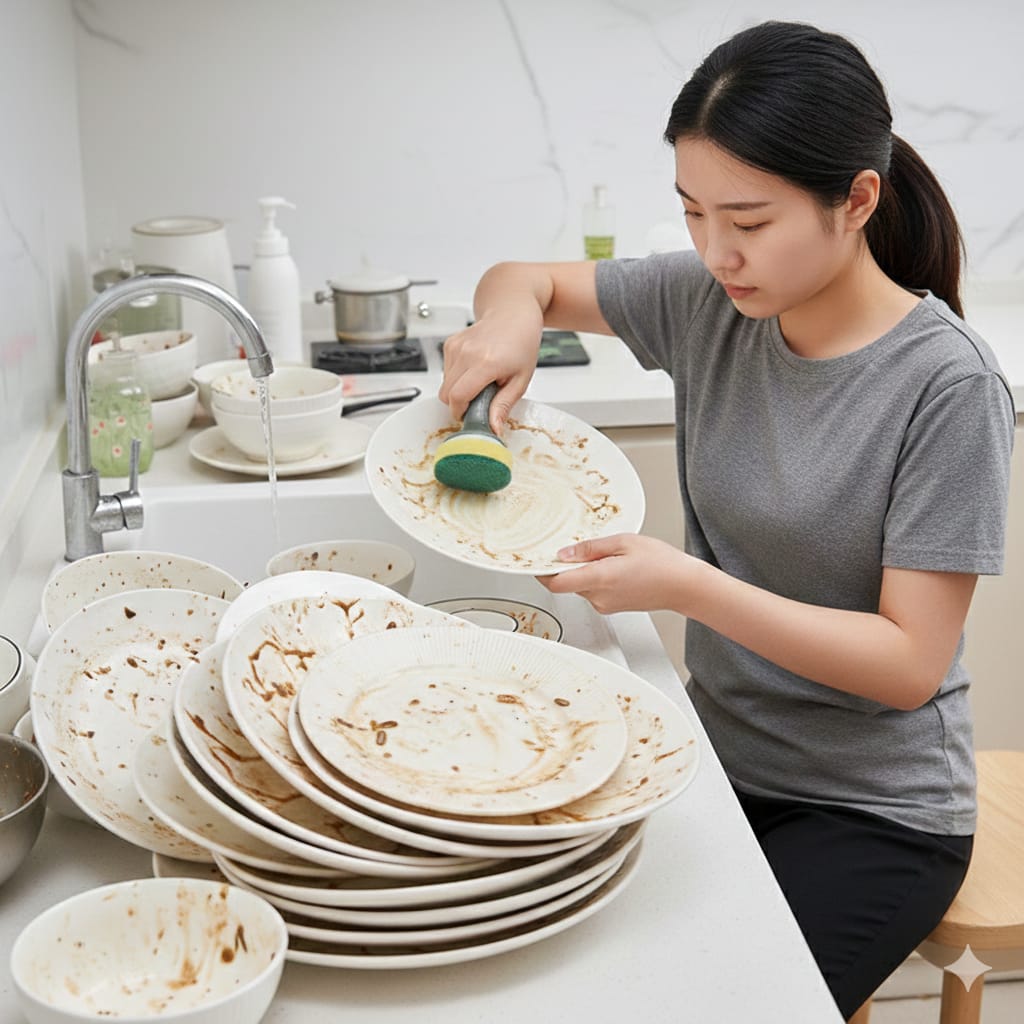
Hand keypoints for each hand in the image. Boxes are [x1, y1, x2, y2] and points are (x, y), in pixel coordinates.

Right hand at [438, 310, 541, 433]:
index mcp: (486, 363)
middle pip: (446, 394)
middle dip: (460, 404)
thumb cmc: (521, 343)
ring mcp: (456, 346)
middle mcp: (467, 353)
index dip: (461, 413)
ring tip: (481, 381)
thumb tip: (493, 429)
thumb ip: (503, 406)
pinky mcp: (450, 344)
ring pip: (444, 384)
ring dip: (459, 390)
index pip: (458, 397)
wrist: (513, 314)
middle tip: (479, 400)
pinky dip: (457, 377)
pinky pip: (445, 372)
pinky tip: (474, 369)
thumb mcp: (520, 380)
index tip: (471, 417)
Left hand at [537, 534, 698, 614]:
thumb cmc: (662, 563)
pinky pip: (594, 592)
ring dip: (584, 572)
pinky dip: (596, 579)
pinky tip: (615, 567)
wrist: (684, 586)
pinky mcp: (612, 608)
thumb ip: (589, 548)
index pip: (556, 583)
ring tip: (608, 555)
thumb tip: (563, 554)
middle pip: (567, 583)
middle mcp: (599, 597)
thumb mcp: (623, 542)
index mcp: (599, 579)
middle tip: (580, 547)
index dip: (542, 572)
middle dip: (568, 566)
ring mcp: (605, 605)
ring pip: (580, 587)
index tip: (537, 561)